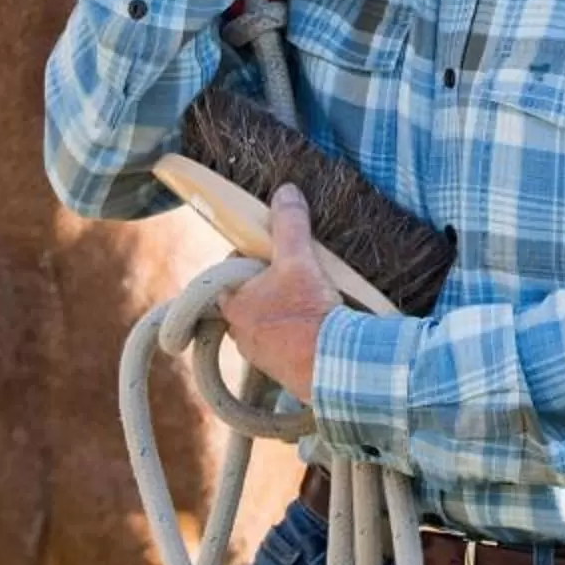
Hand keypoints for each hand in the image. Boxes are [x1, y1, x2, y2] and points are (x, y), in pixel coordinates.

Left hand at [221, 184, 341, 399]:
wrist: (333, 366)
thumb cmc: (307, 312)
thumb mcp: (300, 259)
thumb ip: (289, 224)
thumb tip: (285, 192)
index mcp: (233, 304)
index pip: (231, 271)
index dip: (252, 257)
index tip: (273, 253)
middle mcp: (239, 333)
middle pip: (250, 297)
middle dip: (269, 286)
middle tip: (296, 276)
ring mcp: (259, 356)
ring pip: (266, 323)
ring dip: (283, 312)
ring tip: (311, 302)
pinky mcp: (281, 372)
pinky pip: (283, 347)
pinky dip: (296, 336)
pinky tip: (317, 328)